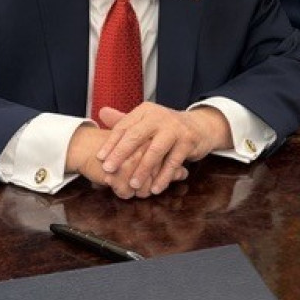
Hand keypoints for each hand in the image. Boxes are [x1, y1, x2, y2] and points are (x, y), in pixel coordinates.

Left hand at [65, 122, 187, 199]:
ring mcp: (175, 128)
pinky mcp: (188, 140)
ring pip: (155, 151)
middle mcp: (159, 116)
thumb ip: (124, 120)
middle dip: (121, 155)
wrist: (199, 126)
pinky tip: (155, 188)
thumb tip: (101, 113)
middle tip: (109, 170)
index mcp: (146, 111)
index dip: (111, 143)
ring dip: (143, 170)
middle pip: (136, 136)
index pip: (124, 127)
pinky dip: (163, 177)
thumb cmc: (165, 128)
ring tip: (133, 184)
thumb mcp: (146, 121)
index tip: (100, 158)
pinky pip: (173, 162)